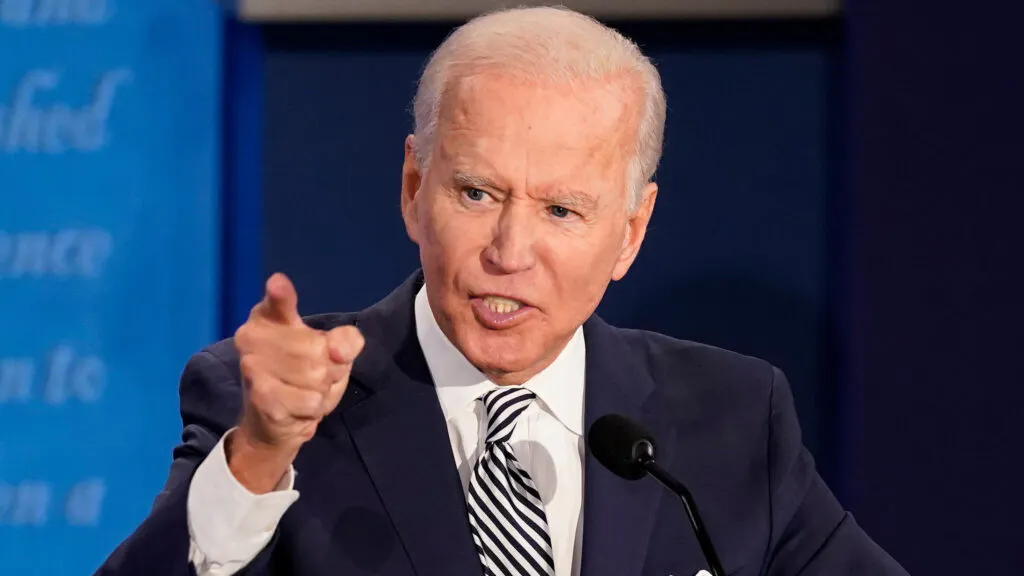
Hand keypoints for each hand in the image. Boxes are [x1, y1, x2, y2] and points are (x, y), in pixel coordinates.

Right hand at [228, 272, 363, 492]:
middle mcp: (252, 337)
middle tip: (315, 376)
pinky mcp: (260, 396)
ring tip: (305, 392)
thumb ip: (345, 341)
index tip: (278, 283)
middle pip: (319, 348)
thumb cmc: (304, 377)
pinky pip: (310, 400)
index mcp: (268, 317)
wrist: (274, 422)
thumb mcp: (334, 353)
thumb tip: (338, 349)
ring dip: (322, 390)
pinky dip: (313, 408)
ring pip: (316, 376)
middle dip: (330, 368)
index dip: (280, 294)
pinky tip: (297, 408)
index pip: (277, 302)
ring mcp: (253, 367)